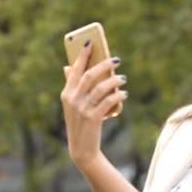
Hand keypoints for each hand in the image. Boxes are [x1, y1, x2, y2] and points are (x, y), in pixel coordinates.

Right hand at [60, 41, 127, 167]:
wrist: (82, 149)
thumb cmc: (80, 123)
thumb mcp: (72, 105)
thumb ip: (71, 86)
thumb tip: (68, 66)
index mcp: (66, 93)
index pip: (75, 69)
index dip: (83, 54)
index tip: (91, 42)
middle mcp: (72, 99)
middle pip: (90, 75)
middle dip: (104, 64)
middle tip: (117, 60)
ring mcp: (82, 109)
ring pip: (101, 87)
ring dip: (114, 80)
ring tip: (123, 78)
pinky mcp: (93, 118)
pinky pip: (109, 101)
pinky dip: (118, 95)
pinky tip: (124, 93)